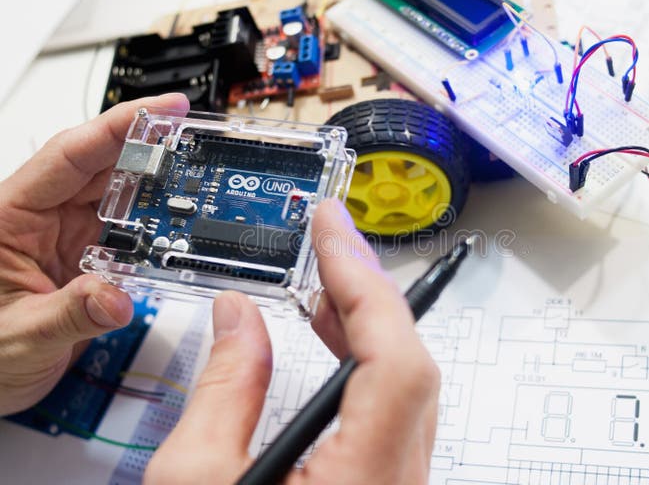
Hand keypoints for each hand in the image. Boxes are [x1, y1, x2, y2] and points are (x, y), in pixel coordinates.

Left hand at [0, 94, 189, 415]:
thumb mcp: (19, 336)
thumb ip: (69, 315)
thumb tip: (116, 300)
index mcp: (11, 215)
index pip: (70, 155)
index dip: (119, 126)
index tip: (162, 110)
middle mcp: (41, 217)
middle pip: (103, 166)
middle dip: (150, 148)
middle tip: (195, 138)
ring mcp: (66, 235)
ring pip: (120, 197)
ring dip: (156, 189)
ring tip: (195, 179)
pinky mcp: (85, 257)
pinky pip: (128, 232)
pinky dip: (154, 229)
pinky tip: (178, 226)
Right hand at [145, 199, 439, 483]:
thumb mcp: (197, 482)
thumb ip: (222, 392)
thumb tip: (237, 318)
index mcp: (363, 481)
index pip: (393, 361)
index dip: (365, 283)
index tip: (334, 231)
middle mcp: (396, 483)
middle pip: (408, 366)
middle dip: (366, 292)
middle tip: (330, 243)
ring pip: (405, 388)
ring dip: (367, 326)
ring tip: (325, 288)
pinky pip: (394, 410)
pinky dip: (366, 364)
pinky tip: (335, 342)